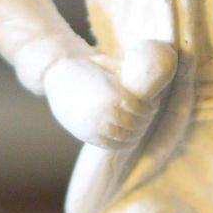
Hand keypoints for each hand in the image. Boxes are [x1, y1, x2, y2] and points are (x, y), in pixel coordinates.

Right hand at [45, 51, 163, 147]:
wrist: (58, 74)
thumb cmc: (89, 67)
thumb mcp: (111, 68)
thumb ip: (129, 77)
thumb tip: (151, 82)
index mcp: (114, 95)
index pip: (142, 110)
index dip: (151, 109)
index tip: (154, 106)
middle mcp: (105, 112)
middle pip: (135, 125)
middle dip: (144, 122)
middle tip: (148, 118)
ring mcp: (94, 126)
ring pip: (124, 138)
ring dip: (135, 135)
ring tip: (139, 129)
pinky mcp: (86, 134)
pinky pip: (110, 145)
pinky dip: (122, 144)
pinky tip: (127, 139)